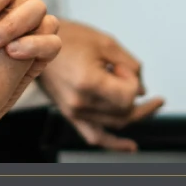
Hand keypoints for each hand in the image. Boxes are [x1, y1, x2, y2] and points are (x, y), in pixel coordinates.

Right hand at [40, 20, 164, 151]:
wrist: (38, 43)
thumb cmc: (68, 39)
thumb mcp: (106, 43)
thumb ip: (131, 66)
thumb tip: (142, 89)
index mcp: (87, 83)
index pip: (127, 97)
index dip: (132, 81)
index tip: (123, 68)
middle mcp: (80, 102)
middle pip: (124, 112)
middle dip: (134, 94)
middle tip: (131, 77)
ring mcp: (74, 111)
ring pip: (115, 124)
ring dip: (132, 113)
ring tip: (148, 104)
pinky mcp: (71, 114)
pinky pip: (95, 136)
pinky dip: (114, 144)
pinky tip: (130, 147)